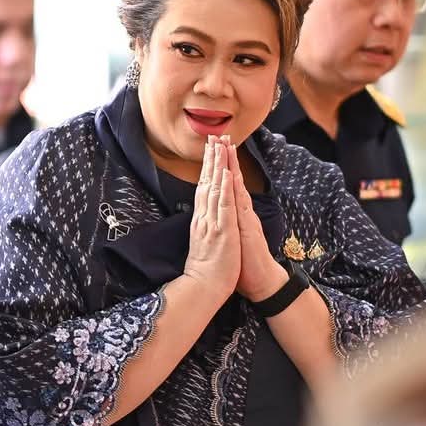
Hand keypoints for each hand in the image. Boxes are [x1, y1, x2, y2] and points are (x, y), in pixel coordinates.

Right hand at [181, 136, 240, 303]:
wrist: (203, 288)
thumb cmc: (206, 270)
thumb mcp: (203, 244)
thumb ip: (203, 228)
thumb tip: (200, 217)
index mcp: (201, 221)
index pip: (204, 189)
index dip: (207, 168)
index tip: (210, 150)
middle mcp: (204, 218)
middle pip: (207, 182)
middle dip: (210, 159)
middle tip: (212, 137)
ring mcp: (213, 222)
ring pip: (214, 188)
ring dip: (217, 166)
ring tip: (219, 145)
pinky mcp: (222, 230)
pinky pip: (223, 205)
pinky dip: (224, 188)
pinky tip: (225, 173)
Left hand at [225, 141, 287, 301]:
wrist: (263, 283)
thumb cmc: (246, 266)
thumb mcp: (232, 241)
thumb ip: (228, 227)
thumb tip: (219, 220)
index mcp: (235, 216)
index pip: (226, 187)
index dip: (220, 168)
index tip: (214, 150)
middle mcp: (241, 213)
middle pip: (232, 180)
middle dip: (225, 158)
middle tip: (219, 136)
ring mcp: (245, 219)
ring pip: (237, 187)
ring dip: (231, 166)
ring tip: (227, 146)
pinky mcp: (248, 227)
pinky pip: (240, 204)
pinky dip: (234, 188)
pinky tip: (231, 175)